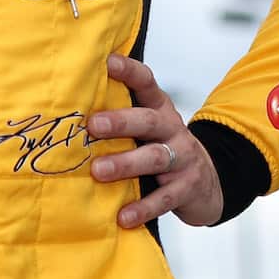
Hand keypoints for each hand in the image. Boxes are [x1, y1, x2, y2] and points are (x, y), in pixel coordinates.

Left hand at [86, 55, 223, 228]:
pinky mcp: (186, 188)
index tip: (108, 62)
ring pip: (155, 157)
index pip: (146, 83)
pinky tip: (123, 216)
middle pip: (149, 121)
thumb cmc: (163, 149)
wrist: (208, 182)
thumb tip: (70, 107)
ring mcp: (183, 159)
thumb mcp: (148, 128)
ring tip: (99, 170)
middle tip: (93, 125)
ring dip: (126, 163)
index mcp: (160, 109)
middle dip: (121, 122)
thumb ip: (121, 116)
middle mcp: (172, 129)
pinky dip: (143, 208)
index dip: (129, 72)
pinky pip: (164, 198)